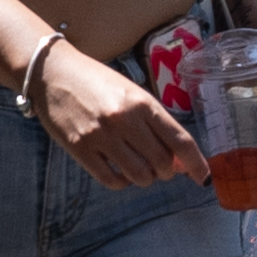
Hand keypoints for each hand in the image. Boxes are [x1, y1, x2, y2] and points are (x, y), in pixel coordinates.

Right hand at [35, 38, 202, 191]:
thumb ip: (154, 123)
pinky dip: (122, 182)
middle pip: (162, 163)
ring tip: (140, 167)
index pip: (180, 140)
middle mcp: (124, 120)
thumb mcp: (132, 93)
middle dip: (168, 170)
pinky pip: (112, 180)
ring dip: (146, 178)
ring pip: (140, 176)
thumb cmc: (97, 81)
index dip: (196, 163)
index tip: (203, 177)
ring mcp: (101, 137)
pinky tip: (120, 172)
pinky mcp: (80, 150)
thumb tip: (177, 159)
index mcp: (142, 103)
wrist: (53, 74)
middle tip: (162, 166)